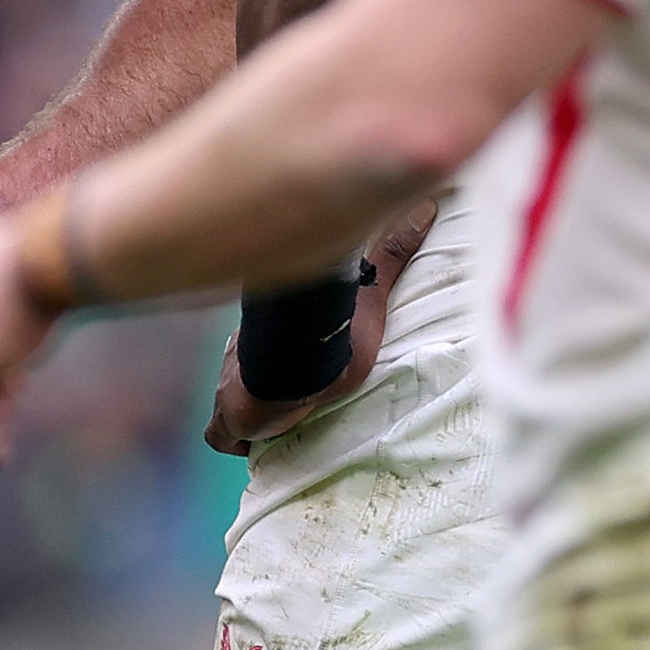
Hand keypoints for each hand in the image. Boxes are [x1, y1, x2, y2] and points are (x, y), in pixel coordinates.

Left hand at [204, 200, 436, 454]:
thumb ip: (392, 253)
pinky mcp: (229, 422)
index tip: (281, 361)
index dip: (265, 353)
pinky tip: (253, 444)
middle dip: (255, 385)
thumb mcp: (369, 292)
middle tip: (284, 397)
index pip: (257, 343)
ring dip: (247, 415)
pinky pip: (222, 438)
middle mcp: (244, 361)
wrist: (295, 370)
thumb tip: (427, 205)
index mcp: (269, 335)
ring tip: (274, 421)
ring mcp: (231, 393)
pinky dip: (234, 440)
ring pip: (228, 406)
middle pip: (239, 372)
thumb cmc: (331, 333)